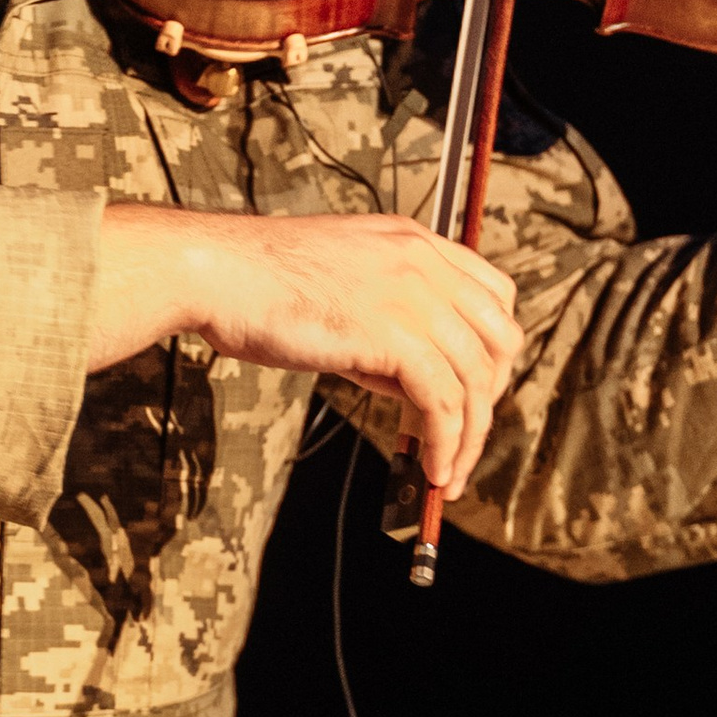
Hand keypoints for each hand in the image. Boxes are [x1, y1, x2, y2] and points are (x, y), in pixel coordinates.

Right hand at [90, 204, 522, 496]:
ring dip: (469, 437)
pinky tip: (430, 469)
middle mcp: (424, 262)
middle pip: (499, 340)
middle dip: (490, 398)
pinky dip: (444, 444)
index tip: (475, 389)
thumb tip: (407, 380)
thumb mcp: (341, 284)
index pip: (494, 294)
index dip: (494, 350)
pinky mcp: (391, 335)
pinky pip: (442, 402)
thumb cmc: (258, 281)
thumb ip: (384, 317)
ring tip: (447, 474)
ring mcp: (411, 296)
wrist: (216, 271)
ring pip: (475, 379)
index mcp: (415, 242)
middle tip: (465, 437)